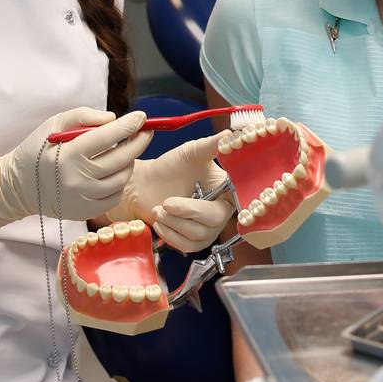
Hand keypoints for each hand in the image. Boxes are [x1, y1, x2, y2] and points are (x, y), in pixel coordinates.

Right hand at [0, 108, 151, 232]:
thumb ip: (84, 116)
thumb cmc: (38, 150)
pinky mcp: (85, 211)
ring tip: (125, 151)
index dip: (129, 126)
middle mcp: (78, 178)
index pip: (108, 137)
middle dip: (139, 142)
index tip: (142, 117)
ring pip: (122, 178)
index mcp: (69, 154)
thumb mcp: (54, 123)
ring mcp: (83, 198)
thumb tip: (113, 119)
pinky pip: (115, 196)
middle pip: (121, 159)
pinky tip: (114, 171)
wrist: (19, 187)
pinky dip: (120, 181)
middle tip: (145, 132)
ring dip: (130, 162)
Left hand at [112, 132, 232, 252]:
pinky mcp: (193, 243)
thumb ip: (212, 144)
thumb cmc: (169, 167)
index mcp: (227, 189)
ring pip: (199, 235)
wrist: (144, 185)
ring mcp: (208, 229)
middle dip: (188, 210)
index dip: (226, 199)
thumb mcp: (191, 152)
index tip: (205, 191)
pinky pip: (187, 246)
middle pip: (216, 219)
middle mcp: (221, 211)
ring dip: (174, 222)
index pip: (238, 198)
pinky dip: (170, 234)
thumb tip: (231, 135)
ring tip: (161, 208)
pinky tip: (161, 220)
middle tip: (168, 201)